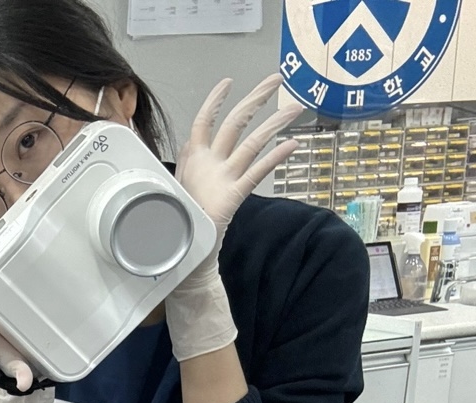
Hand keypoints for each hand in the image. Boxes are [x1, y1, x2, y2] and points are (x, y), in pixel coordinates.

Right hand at [176, 74, 302, 241]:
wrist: (184, 249)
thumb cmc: (185, 218)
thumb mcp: (180, 184)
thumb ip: (187, 161)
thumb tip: (190, 143)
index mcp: (193, 159)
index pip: (203, 121)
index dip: (215, 101)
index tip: (227, 83)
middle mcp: (207, 163)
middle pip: (234, 122)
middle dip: (255, 97)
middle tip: (275, 79)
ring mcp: (221, 178)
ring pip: (251, 143)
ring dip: (275, 122)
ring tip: (294, 107)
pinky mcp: (233, 195)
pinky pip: (258, 172)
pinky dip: (276, 157)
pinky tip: (292, 145)